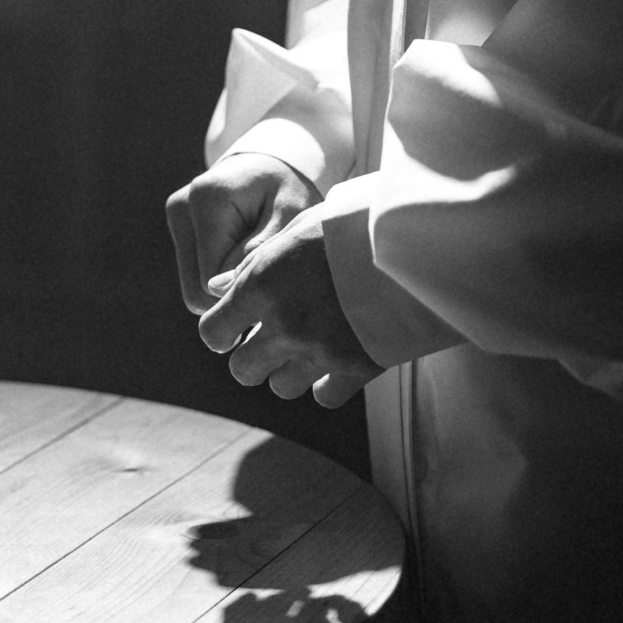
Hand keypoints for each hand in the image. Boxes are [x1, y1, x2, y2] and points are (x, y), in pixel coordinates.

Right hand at [166, 153, 319, 315]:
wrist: (272, 164)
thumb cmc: (287, 190)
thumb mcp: (288, 216)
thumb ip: (256, 252)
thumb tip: (217, 288)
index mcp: (207, 199)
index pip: (211, 278)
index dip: (244, 285)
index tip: (272, 272)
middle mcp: (182, 206)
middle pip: (196, 289)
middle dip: (233, 289)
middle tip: (265, 269)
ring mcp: (176, 217)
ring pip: (193, 288)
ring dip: (226, 284)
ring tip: (253, 257)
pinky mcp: (178, 225)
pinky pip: (195, 277)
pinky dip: (219, 275)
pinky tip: (240, 253)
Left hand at [197, 203, 382, 406]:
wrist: (409, 240)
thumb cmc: (347, 225)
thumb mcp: (293, 230)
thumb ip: (250, 264)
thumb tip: (214, 288)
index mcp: (263, 285)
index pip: (213, 331)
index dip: (219, 332)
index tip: (230, 330)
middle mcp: (284, 324)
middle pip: (243, 369)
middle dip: (251, 358)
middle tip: (269, 340)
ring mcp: (319, 351)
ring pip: (281, 387)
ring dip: (287, 371)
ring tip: (306, 346)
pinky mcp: (355, 369)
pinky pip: (324, 396)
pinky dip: (326, 384)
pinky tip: (334, 361)